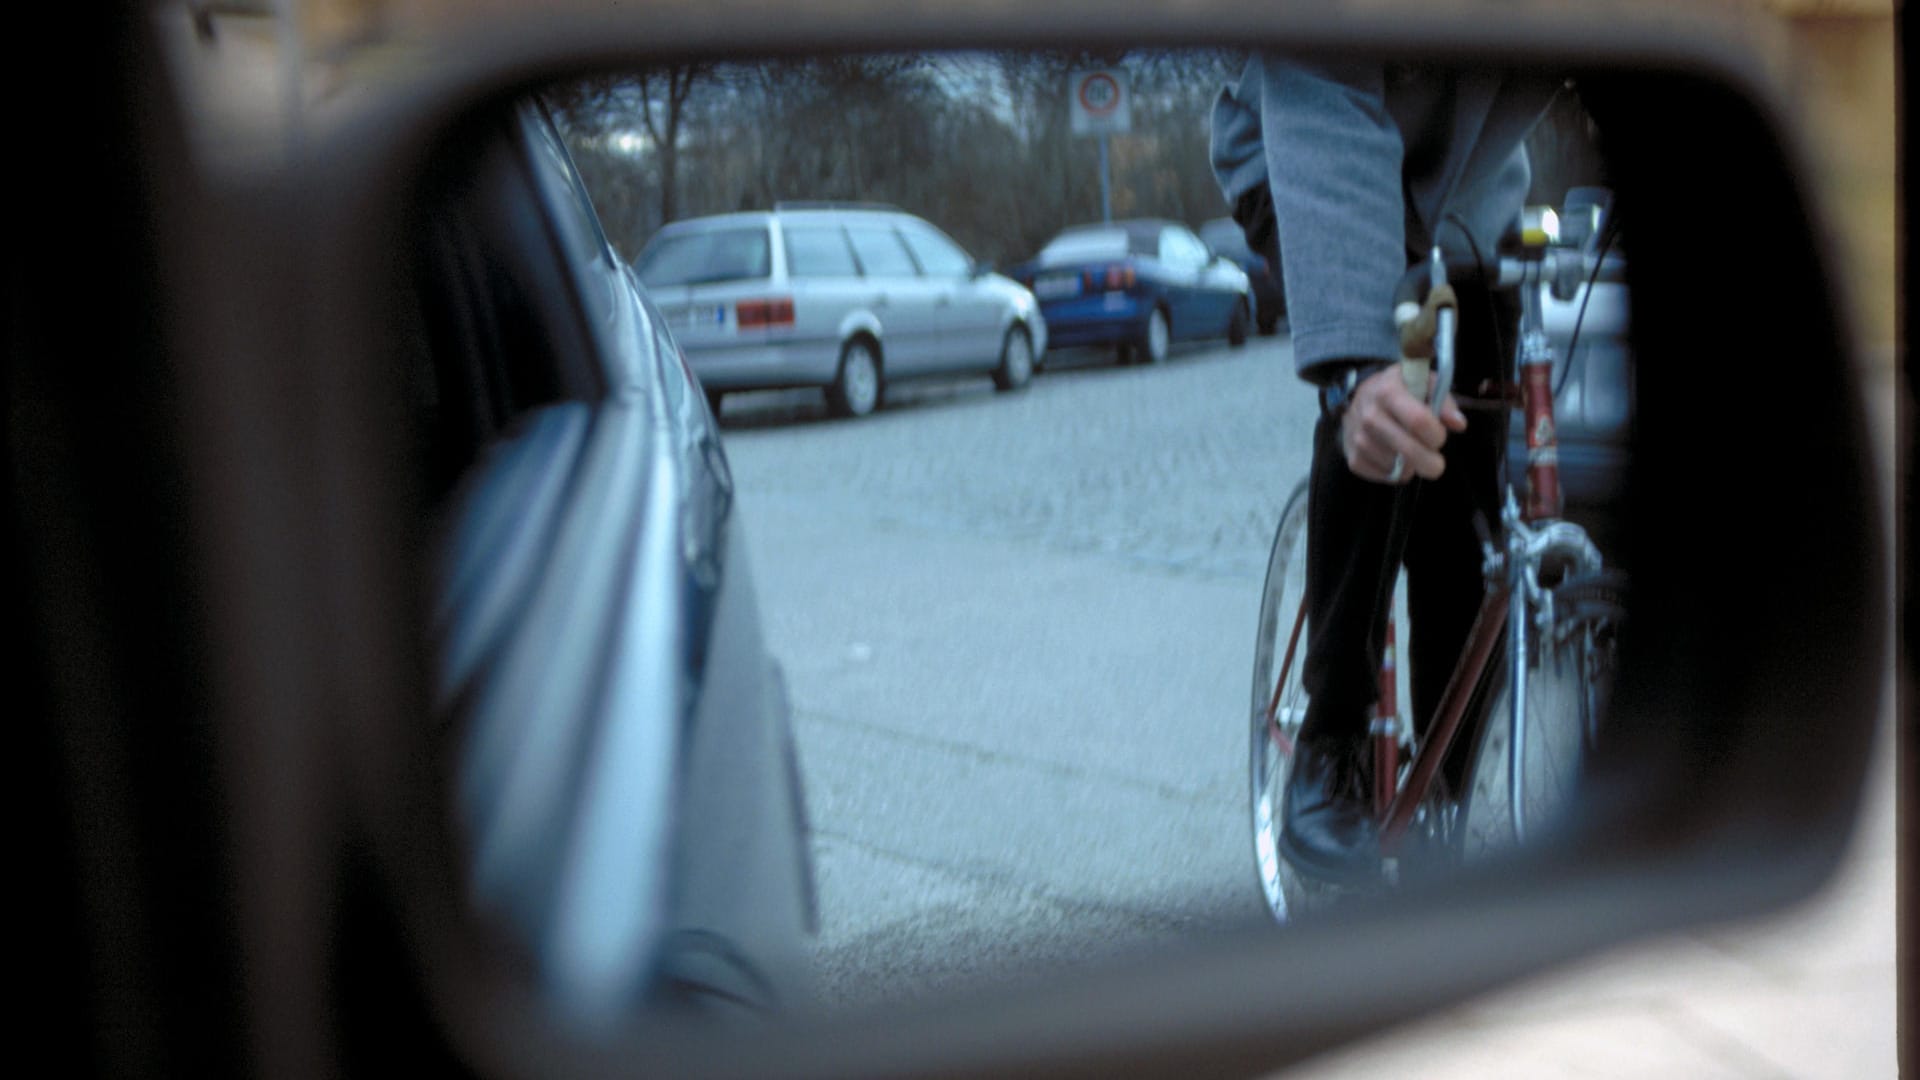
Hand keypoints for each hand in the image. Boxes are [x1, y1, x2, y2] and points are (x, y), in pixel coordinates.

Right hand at [1340, 365, 1467, 483]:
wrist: (1362, 397)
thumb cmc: (1401, 390)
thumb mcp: (1424, 383)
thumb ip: (1444, 401)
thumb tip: (1458, 424)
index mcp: (1389, 392)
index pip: (1418, 421)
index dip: (1436, 435)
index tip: (1440, 438)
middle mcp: (1370, 415)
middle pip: (1408, 450)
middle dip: (1430, 463)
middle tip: (1436, 465)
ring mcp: (1358, 438)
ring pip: (1396, 466)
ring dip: (1410, 466)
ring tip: (1410, 453)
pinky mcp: (1353, 457)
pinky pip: (1382, 476)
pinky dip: (1394, 473)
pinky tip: (1396, 460)